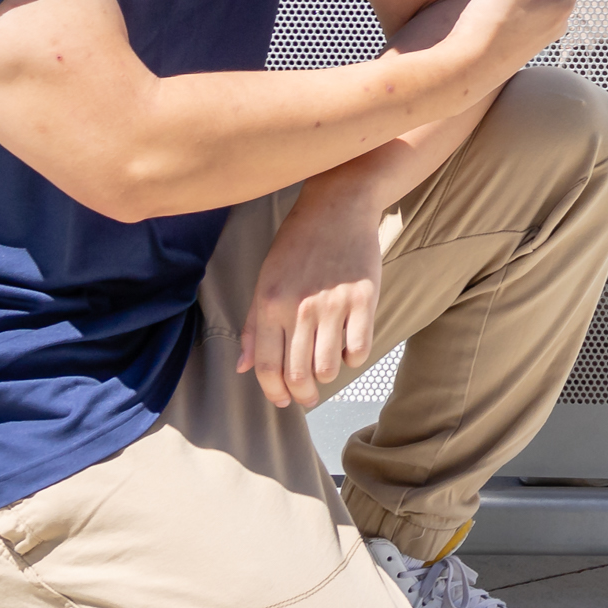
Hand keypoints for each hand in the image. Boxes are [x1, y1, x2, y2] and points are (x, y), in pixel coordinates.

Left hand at [244, 179, 387, 409]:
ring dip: (326, 378)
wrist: (338, 206)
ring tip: (325, 372)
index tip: (282, 400)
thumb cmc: (297, 242)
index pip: (267, 366)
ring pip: (328, 367)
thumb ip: (254, 324)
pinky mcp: (364, 299)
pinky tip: (348, 350)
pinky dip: (353, 359)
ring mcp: (334, 304)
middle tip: (306, 397)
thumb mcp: (266, 279)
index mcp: (270, 303)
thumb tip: (244, 367)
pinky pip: (358, 348)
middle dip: (301, 394)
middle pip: (297, 373)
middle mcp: (300, 307)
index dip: (273, 391)